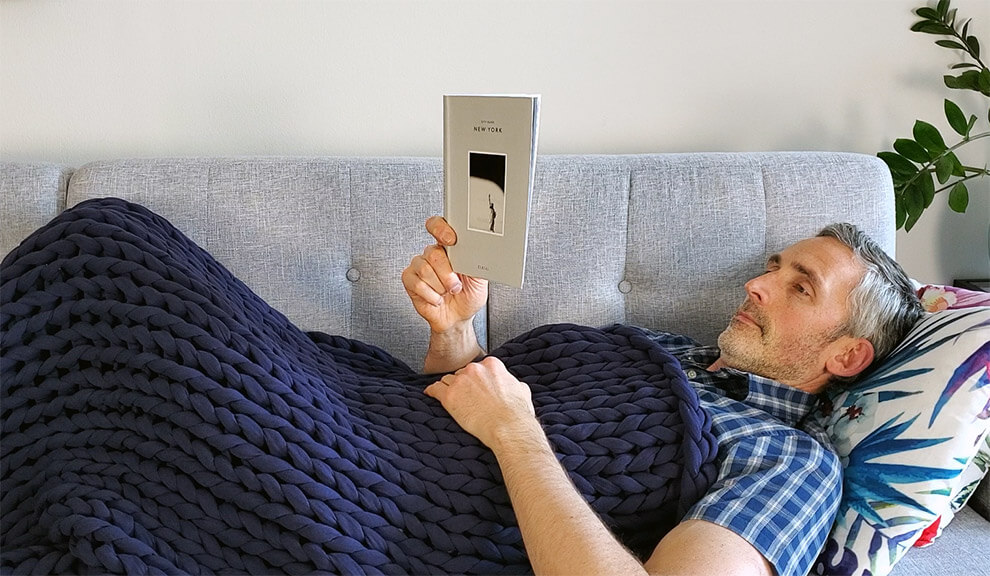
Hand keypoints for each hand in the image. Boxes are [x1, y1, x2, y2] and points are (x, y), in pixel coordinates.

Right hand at [401, 216, 487, 333]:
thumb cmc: (469, 295)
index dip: (440, 229)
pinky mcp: (409, 279)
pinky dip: (431, 295)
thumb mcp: (480, 278)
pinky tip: (437, 298)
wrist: (458, 317)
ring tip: (447, 292)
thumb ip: (477, 261)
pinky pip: (416, 283)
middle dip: (447, 274)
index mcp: (450, 247)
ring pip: (425, 269)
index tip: (451, 240)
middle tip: (456, 285)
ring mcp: (419, 266)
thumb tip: (477, 250)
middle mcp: (433, 254)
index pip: (438, 226)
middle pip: (433, 253)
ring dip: (440, 286)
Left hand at [424, 356, 536, 449]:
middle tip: (465, 397)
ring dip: (448, 388)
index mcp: (491, 365)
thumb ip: (513, 383)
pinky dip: (432, 391)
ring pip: (447, 380)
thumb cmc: (517, 413)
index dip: (475, 379)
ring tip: (449, 398)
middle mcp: (474, 369)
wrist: (508, 427)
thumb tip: (515, 385)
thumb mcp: (522, 390)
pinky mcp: (449, 396)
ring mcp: (460, 381)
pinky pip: (435, 389)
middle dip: (462, 384)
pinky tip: (430, 394)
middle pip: (461, 373)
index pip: (477, 367)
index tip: (474, 386)